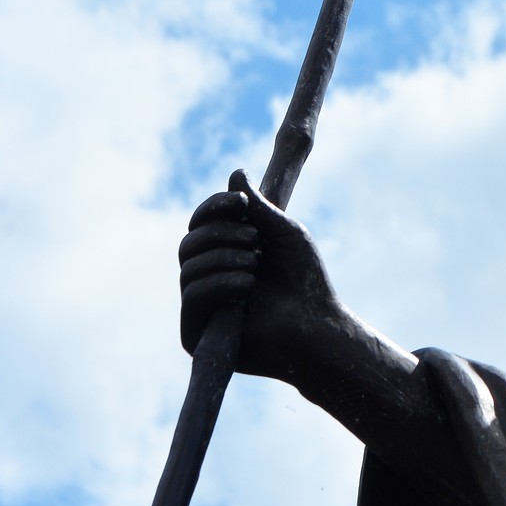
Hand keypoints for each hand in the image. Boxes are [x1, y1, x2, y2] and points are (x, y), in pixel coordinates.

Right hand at [178, 168, 344, 383]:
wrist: (316, 326)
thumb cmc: (305, 281)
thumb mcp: (283, 234)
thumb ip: (258, 207)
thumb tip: (236, 173)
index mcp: (225, 252)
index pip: (201, 223)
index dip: (213, 208)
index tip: (240, 203)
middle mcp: (208, 277)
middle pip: (189, 242)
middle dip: (221, 234)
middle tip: (255, 240)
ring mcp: (200, 306)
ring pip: (189, 267)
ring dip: (226, 260)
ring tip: (256, 268)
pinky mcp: (196, 332)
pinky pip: (192, 295)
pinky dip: (220, 284)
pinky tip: (247, 287)